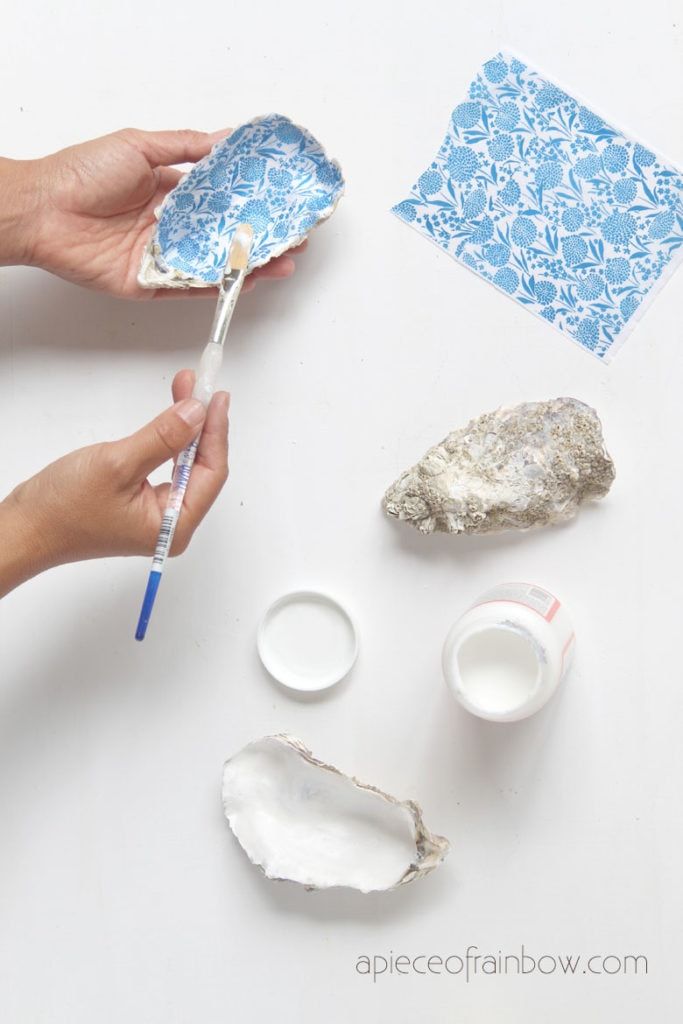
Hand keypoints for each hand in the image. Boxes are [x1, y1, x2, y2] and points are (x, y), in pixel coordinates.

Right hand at [0, 369, 227, 596]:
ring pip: (185, 464)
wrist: (26, 527)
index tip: (215, 396)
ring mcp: (157, 514)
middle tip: (199, 386)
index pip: (212, 472)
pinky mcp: (142, 502)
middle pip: (202, 466)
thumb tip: (196, 415)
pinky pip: (167, 466)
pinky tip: (172, 417)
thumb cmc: (63, 511)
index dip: (216, 430)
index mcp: (175, 525)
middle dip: (202, 424)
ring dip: (186, 427)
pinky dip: (170, 439)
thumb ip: (163, 438)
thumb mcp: (118, 465)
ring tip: (186, 391)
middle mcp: (172, 523)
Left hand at [1, 129, 301, 297]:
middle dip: (261, 238)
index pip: (220, 199)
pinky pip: (190, 288)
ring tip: (284, 262)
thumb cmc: (82, 172)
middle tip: (294, 237)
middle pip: (224, 235)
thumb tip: (224, 139)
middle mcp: (169, 225)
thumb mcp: (139, 145)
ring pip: (214, 264)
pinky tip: (247, 281)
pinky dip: (219, 287)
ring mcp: (162, 256)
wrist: (44, 209)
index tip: (281, 201)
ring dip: (250, 265)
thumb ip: (184, 147)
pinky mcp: (150, 282)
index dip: (251, 201)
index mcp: (167, 191)